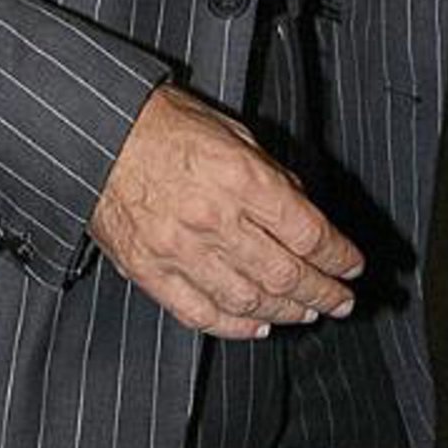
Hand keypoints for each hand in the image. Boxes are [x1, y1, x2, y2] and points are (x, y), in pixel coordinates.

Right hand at [90, 83, 363, 338]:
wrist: (95, 133)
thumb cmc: (157, 121)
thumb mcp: (227, 128)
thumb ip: (267, 170)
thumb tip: (298, 204)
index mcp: (239, 177)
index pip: (307, 232)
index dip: (338, 254)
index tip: (352, 263)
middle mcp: (215, 218)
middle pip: (286, 273)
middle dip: (324, 292)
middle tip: (342, 300)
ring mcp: (181, 250)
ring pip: (250, 300)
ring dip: (287, 312)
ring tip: (306, 312)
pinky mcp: (152, 271)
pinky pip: (201, 312)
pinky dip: (235, 326)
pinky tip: (256, 325)